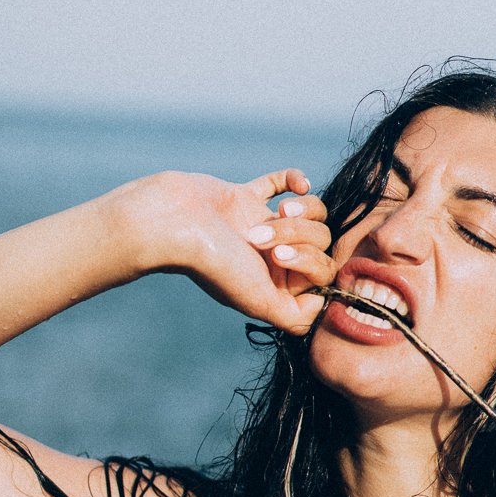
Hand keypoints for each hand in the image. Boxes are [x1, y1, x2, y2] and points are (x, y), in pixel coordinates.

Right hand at [119, 167, 334, 334]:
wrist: (172, 224)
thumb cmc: (215, 264)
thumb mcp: (260, 302)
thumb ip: (297, 317)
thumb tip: (322, 306)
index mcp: (277, 284)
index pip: (323, 272)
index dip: (309, 261)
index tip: (277, 258)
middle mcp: (272, 257)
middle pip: (319, 239)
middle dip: (296, 234)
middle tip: (259, 237)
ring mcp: (263, 225)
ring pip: (312, 212)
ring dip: (301, 210)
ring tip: (277, 211)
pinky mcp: (248, 197)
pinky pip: (286, 183)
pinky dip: (295, 179)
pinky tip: (296, 186)